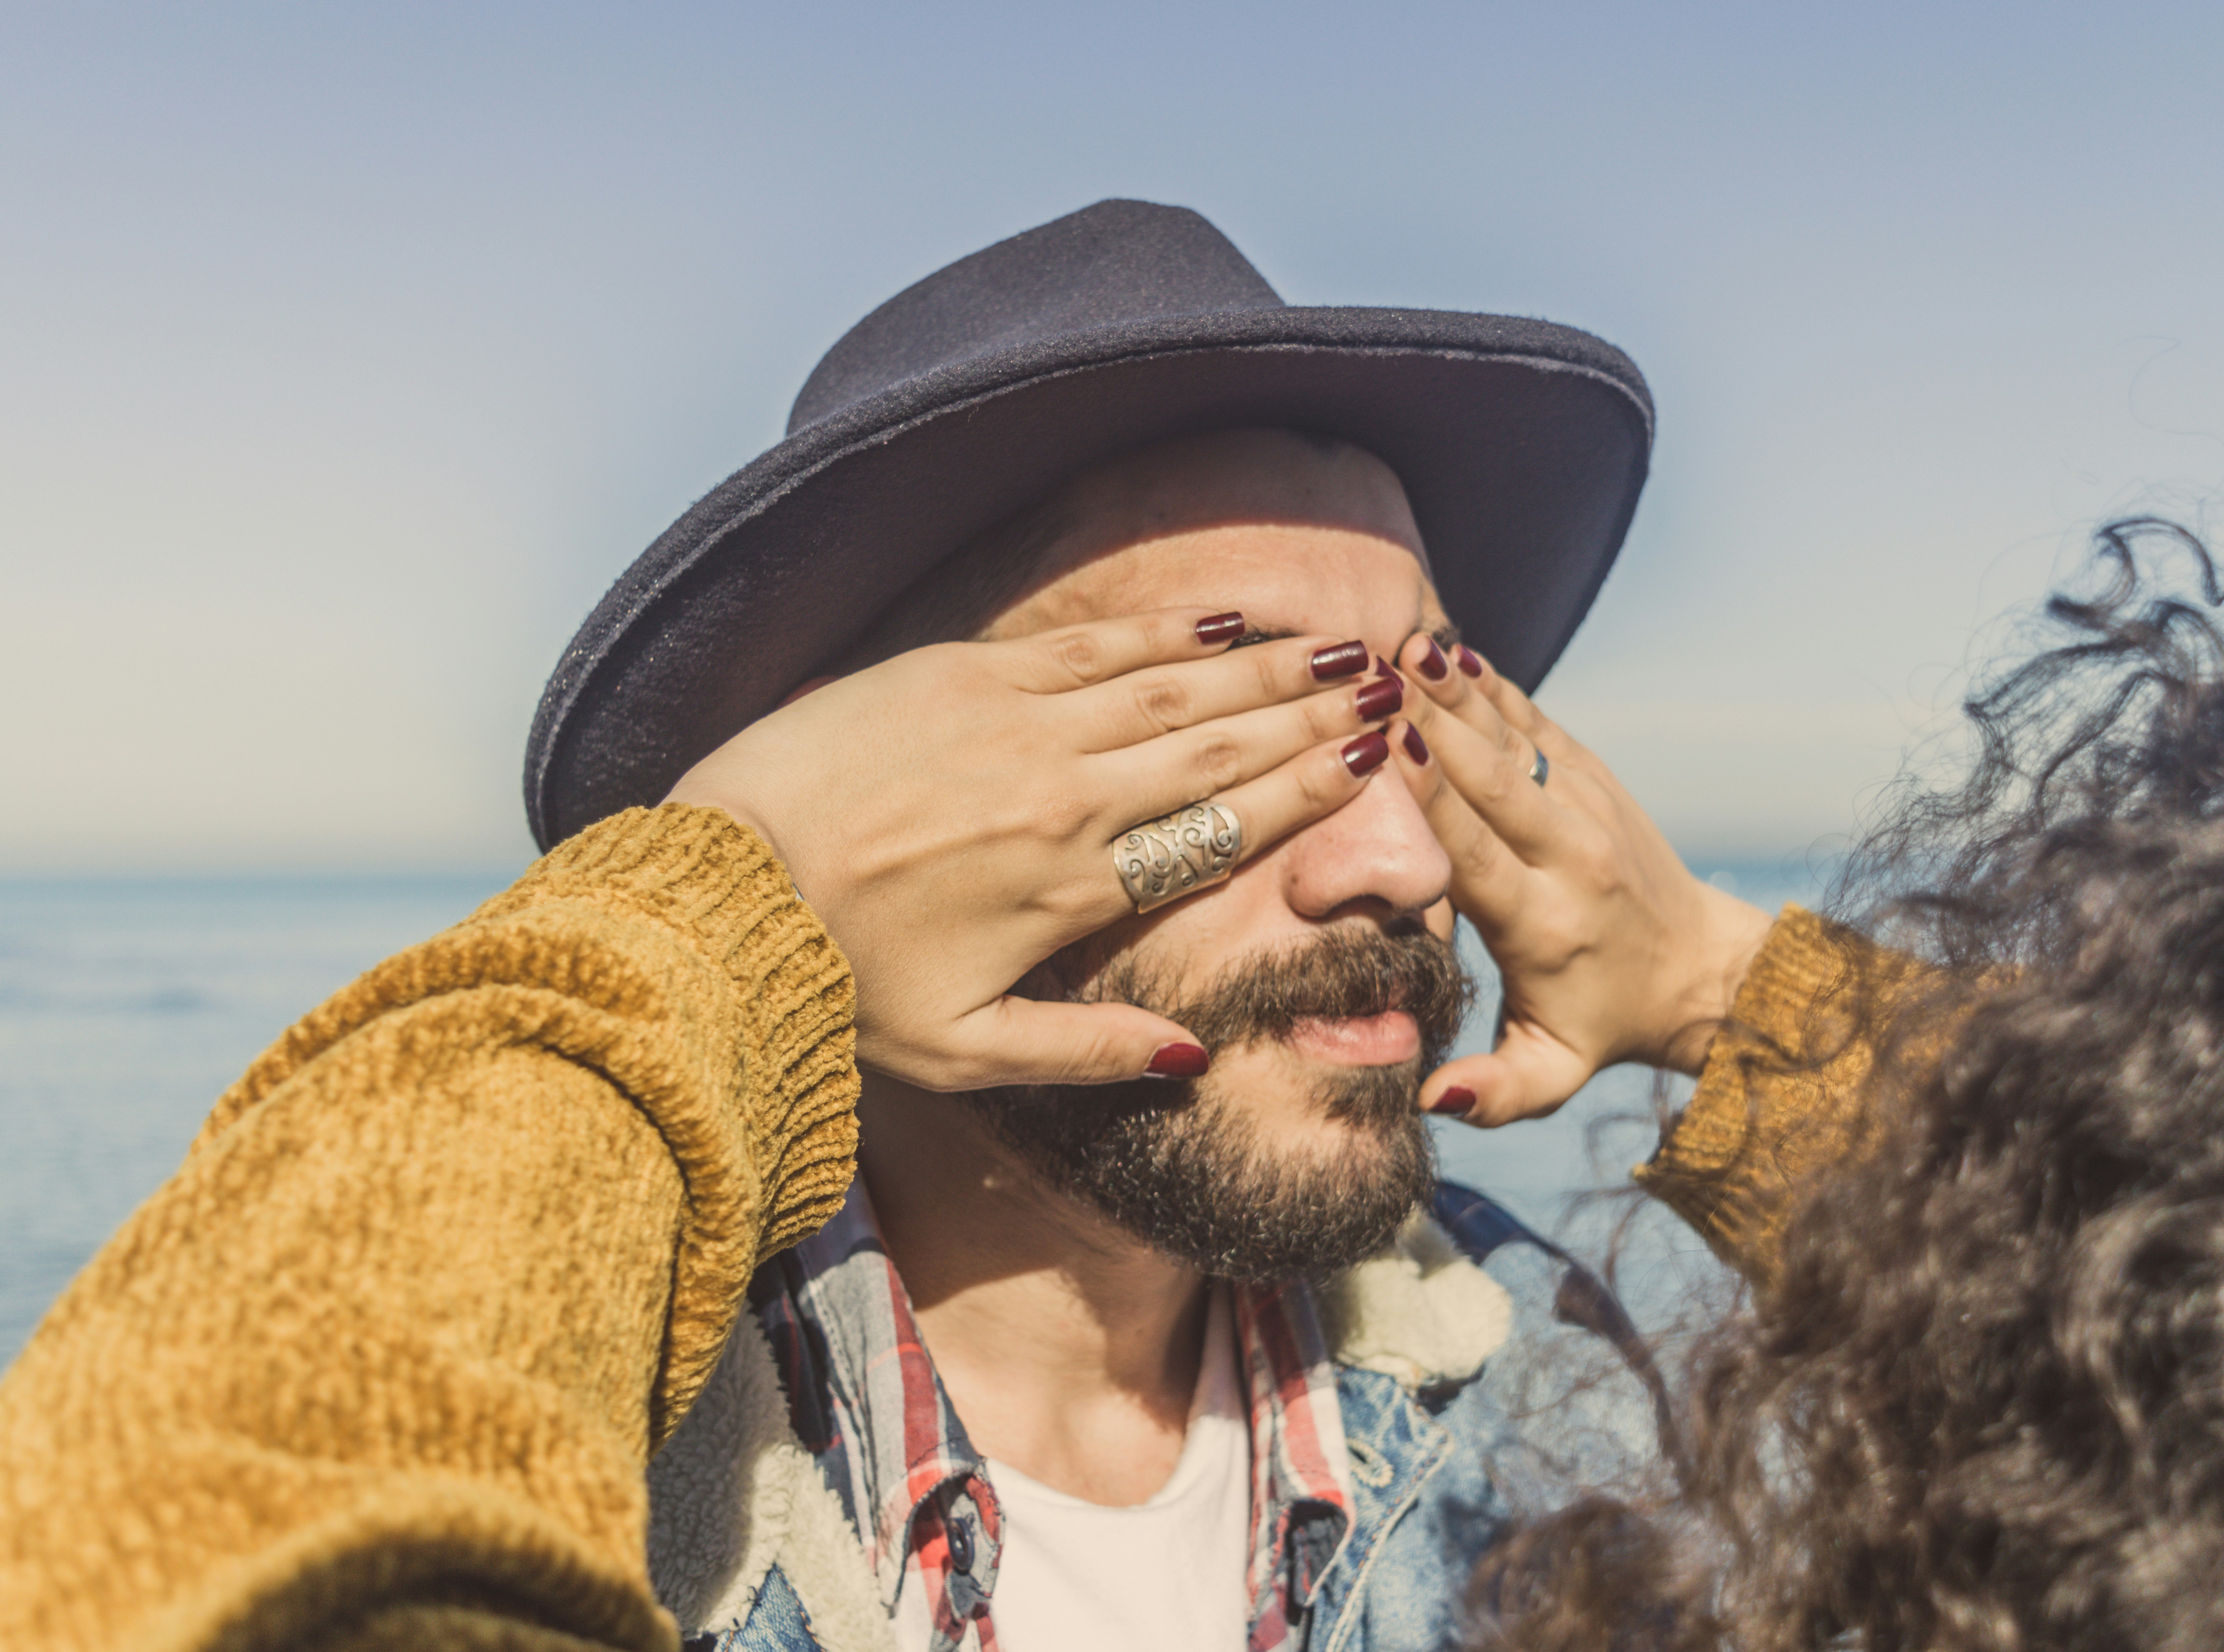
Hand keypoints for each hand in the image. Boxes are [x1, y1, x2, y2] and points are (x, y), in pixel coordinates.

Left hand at [667, 610, 1397, 1091]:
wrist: (721, 892)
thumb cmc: (841, 984)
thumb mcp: (967, 1051)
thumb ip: (1087, 1050)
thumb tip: (1191, 1055)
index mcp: (1075, 887)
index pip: (1223, 827)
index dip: (1307, 792)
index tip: (1373, 761)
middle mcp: (1064, 794)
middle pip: (1217, 748)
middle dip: (1309, 716)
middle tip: (1384, 686)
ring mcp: (1014, 723)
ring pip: (1167, 687)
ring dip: (1258, 667)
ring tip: (1331, 646)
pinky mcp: (959, 674)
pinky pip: (1087, 644)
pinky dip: (1160, 632)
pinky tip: (1218, 623)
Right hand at [1390, 637, 1773, 1125]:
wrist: (1697, 969)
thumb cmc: (1602, 1022)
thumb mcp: (1552, 1072)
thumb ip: (1494, 1093)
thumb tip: (1431, 1100)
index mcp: (1543, 923)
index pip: (1478, 853)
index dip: (1435, 800)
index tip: (1392, 750)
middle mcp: (1569, 856)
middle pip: (1492, 781)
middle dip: (1434, 725)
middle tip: (1374, 676)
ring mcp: (1587, 807)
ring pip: (1514, 740)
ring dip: (1458, 691)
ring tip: (1406, 643)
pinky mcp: (1594, 777)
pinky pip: (1536, 723)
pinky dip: (1492, 686)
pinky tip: (1449, 647)